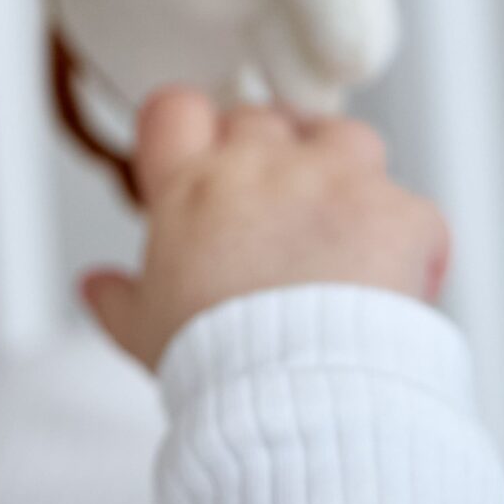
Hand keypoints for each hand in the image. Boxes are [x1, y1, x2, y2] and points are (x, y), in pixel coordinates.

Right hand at [82, 89, 450, 370]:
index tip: (199, 157)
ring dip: (339, 170)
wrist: (300, 395)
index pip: (176, 109)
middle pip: (260, 119)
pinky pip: (410, 209)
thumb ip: (116, 299)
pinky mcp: (399, 212)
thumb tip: (92, 286)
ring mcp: (337, 180)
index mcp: (192, 185)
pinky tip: (391, 280)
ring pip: (342, 137)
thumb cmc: (219, 362)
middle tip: (269, 210)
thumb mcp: (145, 331)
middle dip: (265, 155)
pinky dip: (404, 239)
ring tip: (336, 224)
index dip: (187, 129)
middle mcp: (263, 164)